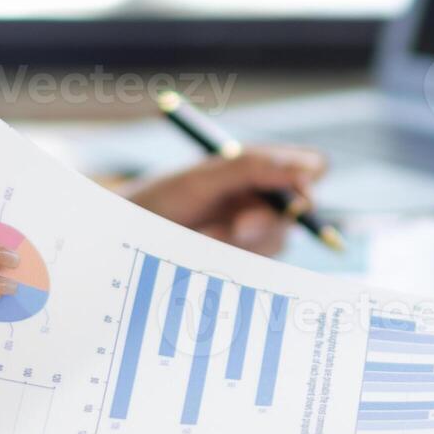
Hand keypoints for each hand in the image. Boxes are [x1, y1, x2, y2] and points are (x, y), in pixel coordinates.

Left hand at [123, 146, 327, 256]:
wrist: (122, 241)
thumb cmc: (161, 199)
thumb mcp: (205, 178)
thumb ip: (255, 168)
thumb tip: (310, 169)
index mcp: (258, 168)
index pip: (309, 168)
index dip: (308, 179)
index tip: (297, 192)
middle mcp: (260, 199)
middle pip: (298, 211)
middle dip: (268, 220)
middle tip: (238, 227)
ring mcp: (253, 233)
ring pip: (278, 242)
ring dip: (244, 243)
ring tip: (203, 237)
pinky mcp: (242, 264)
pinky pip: (258, 265)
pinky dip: (232, 260)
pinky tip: (203, 252)